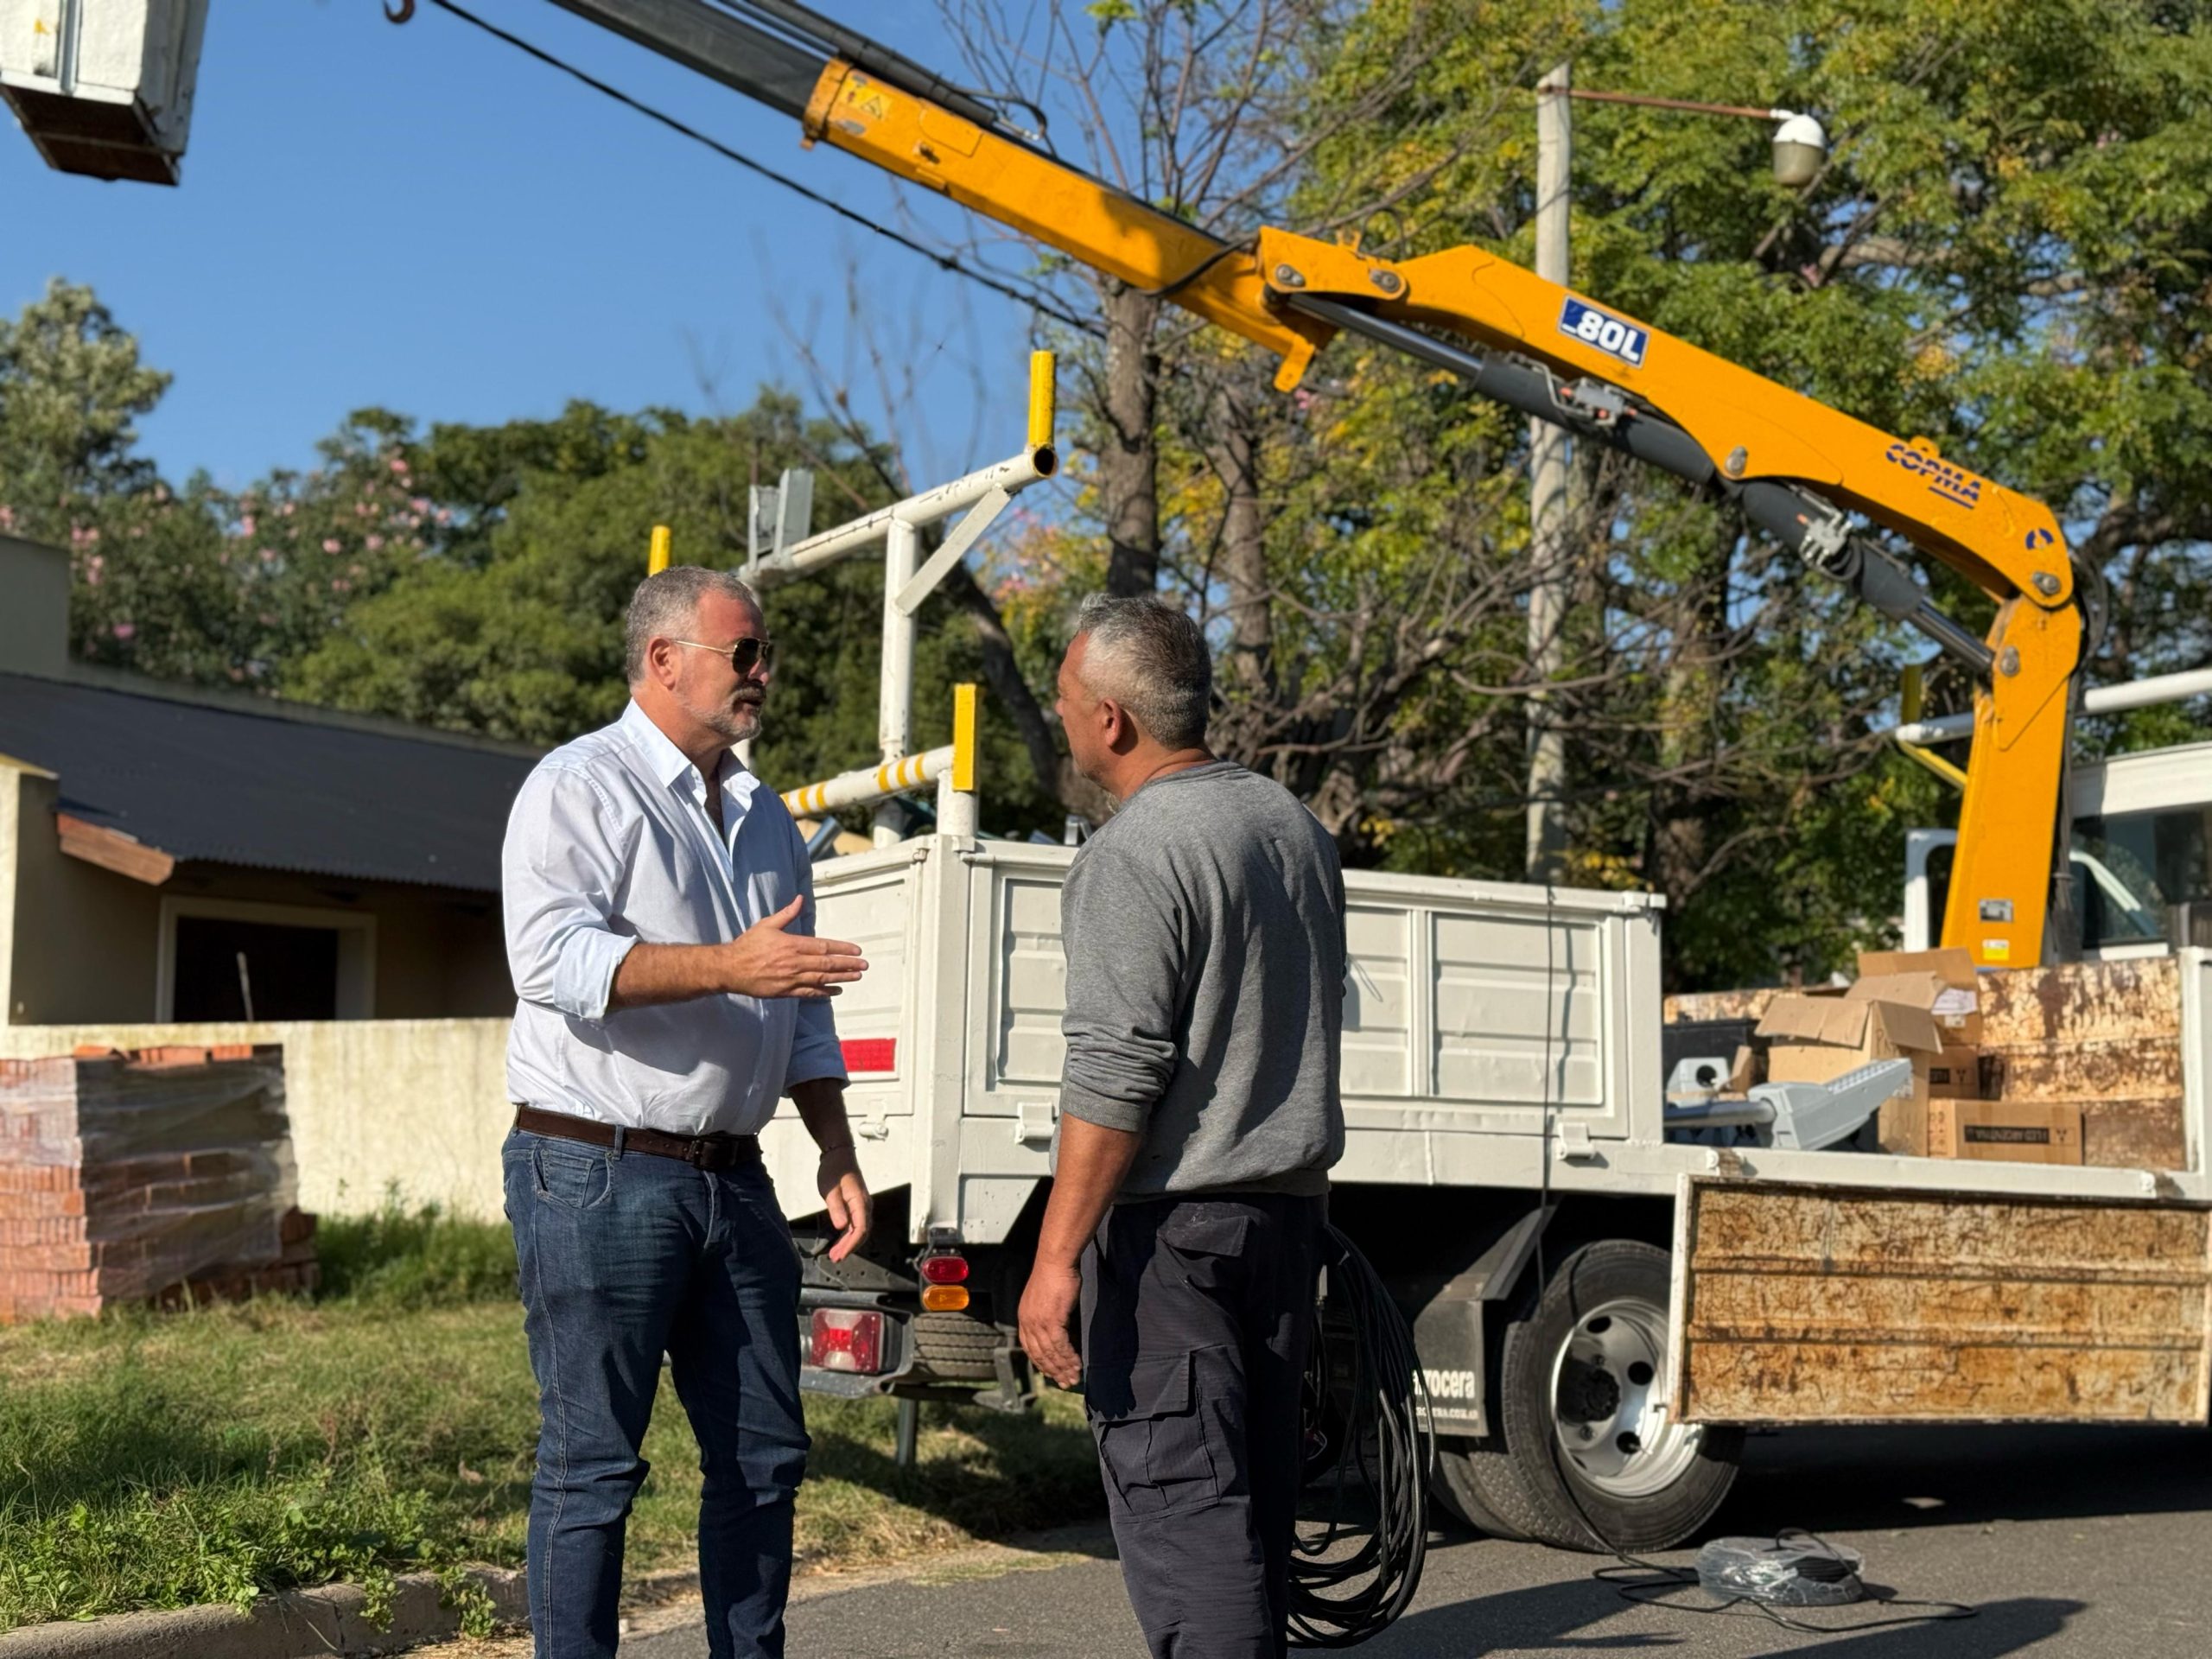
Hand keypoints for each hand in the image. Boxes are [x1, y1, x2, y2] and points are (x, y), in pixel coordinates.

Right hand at [722, 896, 865, 999]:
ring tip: (856, 977)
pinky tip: (836, 991)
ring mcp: (790, 978)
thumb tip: (800, 899)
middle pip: (827, 964)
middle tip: (864, 965)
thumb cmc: (748, 944)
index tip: (857, 950)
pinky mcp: (785, 992)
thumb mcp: (767, 924)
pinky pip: (809, 993)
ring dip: (841, 978)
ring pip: (821, 979)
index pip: (823, 947)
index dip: (842, 949)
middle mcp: (794, 962)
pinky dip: (824, 993)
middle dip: (848, 964)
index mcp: (792, 944)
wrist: (730, 968)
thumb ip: (787, 913)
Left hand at [817, 1145, 870, 1261]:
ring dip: (849, 1243)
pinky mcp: (857, 1205)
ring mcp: (862, 1205)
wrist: (838, 1154)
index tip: (839, 1255)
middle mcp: (865, 1205)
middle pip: (862, 1233)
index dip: (850, 1245)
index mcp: (860, 1202)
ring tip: (835, 1254)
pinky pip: (856, 1224)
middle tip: (835, 1258)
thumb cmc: (834, 1170)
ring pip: (859, 1230)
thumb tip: (841, 1227)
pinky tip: (839, 1242)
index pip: (860, 1229)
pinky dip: (848, 1235)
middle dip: (849, 1247)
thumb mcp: (830, 1190)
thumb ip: (836, 1208)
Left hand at [1017, 1261, 1083, 1389]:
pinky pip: (1061, 1346)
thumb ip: (1046, 1314)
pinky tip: (1077, 1365)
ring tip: (1074, 1379)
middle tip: (1065, 1383)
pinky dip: (1069, 1358)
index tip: (1050, 1373)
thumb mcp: (1044, 1298)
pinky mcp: (1052, 1320)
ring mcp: (1039, 1323)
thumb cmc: (1054, 1275)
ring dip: (1063, 1368)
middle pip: (1040, 1354)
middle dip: (1053, 1371)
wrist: (1055, 1261)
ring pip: (1051, 1353)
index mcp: (1024, 1318)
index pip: (1030, 1348)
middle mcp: (1028, 1323)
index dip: (1040, 1363)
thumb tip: (1057, 1327)